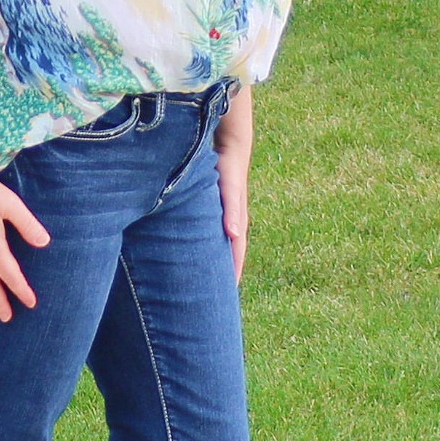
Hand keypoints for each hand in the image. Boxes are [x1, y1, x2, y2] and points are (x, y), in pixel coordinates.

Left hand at [216, 146, 248, 282]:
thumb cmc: (229, 168)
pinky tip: (203, 248)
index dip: (233, 271)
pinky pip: (216, 231)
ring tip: (209, 276)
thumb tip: (235, 235)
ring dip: (218, 258)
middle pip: (231, 251)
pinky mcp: (219, 207)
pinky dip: (213, 243)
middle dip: (226, 270)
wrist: (230, 146)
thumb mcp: (230, 190)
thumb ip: (232, 211)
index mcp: (237, 221)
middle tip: (217, 294)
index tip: (229, 291)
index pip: (236, 253)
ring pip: (223, 243)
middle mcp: (233, 221)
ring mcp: (227, 214)